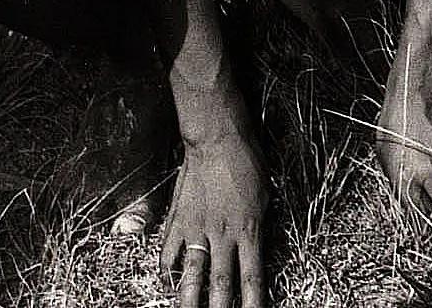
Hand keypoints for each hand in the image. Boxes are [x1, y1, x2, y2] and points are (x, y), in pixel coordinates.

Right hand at [159, 130, 267, 307]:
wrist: (218, 140)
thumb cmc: (248, 163)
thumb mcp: (265, 196)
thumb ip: (258, 226)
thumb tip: (256, 248)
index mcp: (249, 230)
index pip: (252, 277)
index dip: (254, 302)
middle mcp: (223, 236)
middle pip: (221, 284)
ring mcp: (197, 231)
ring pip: (192, 276)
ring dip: (189, 302)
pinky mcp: (179, 222)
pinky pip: (169, 253)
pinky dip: (166, 270)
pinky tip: (166, 281)